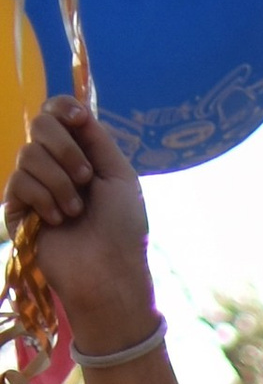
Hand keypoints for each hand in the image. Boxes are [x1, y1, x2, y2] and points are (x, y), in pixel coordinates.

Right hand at [4, 99, 153, 347]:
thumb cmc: (123, 231)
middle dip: (65, 149)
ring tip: (76, 211)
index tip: (78, 120)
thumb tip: (76, 108)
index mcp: (80, 155)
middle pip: (40, 124)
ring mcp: (35, 186)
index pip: (57, 114)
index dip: (63, 108)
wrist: (110, 274)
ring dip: (58, 181)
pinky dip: (43, 198)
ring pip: (29, 153)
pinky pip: (19, 181)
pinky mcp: (18, 208)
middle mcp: (55, 165)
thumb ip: (97, 139)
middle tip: (85, 179)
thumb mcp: (120, 176)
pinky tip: (57, 221)